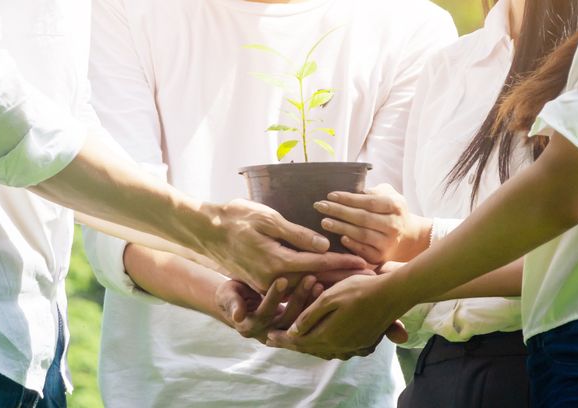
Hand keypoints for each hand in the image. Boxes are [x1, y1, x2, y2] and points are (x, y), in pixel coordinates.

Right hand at [205, 199, 366, 291]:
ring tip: (354, 280)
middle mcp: (273, 279)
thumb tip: (325, 245)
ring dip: (329, 283)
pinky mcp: (261, 285)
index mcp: (277, 262)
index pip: (319, 264)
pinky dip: (311, 283)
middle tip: (370, 275)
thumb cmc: (237, 218)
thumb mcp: (269, 219)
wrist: (207, 231)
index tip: (366, 263)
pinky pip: (292, 287)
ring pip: (305, 287)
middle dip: (343, 278)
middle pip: (316, 281)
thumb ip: (297, 235)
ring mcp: (266, 285)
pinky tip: (327, 280)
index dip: (344, 263)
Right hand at [215, 276, 322, 343]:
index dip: (273, 297)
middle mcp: (266, 334)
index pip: (265, 313)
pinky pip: (306, 320)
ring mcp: (281, 334)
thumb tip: (237, 317)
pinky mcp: (293, 330)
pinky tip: (322, 288)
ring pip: (299, 321)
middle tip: (310, 278)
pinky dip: (314, 305)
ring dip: (310, 302)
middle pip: (286, 319)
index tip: (283, 279)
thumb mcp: (227, 295)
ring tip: (318, 283)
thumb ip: (232, 302)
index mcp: (249, 327)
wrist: (239, 303)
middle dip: (298, 298)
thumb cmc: (232, 294)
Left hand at [265, 274, 409, 359]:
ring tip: (295, 342)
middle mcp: (340, 346)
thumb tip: (293, 330)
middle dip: (291, 344)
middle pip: (309, 348)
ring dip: (307, 346)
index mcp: (328, 335)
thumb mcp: (329, 297)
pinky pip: (338, 350)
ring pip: (323, 351)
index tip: (267, 337)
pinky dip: (324, 347)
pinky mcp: (363, 344)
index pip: (298, 340)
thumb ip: (310, 316)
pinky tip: (321, 341)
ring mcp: (353, 347)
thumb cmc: (359, 289)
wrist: (392, 294)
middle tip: (274, 341)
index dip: (281, 338)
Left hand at [313, 184, 431, 263]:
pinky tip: (340, 238)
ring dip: (341, 228)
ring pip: (361, 234)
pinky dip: (352, 244)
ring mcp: (388, 242)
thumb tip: (352, 189)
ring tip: (324, 222)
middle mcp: (394, 224)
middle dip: (338, 211)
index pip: (368, 201)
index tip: (330, 195)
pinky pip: (364, 251)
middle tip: (320, 206)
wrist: (407, 236)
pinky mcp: (382, 257)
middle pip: (362, 218)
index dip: (348, 198)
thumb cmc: (390, 210)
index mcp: (395, 205)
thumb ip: (372, 191)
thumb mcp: (387, 194)